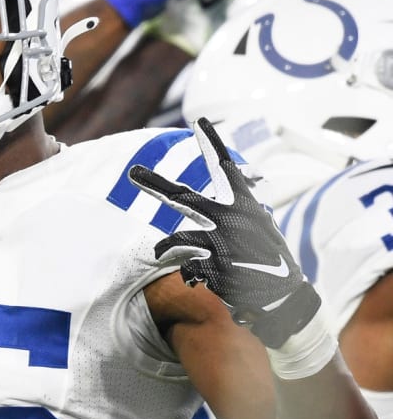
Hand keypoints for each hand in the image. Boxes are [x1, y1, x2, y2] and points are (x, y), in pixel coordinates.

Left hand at [128, 117, 321, 347]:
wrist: (285, 297)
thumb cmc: (269, 260)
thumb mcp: (258, 228)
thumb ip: (233, 216)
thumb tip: (214, 207)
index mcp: (244, 204)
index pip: (226, 167)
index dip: (212, 144)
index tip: (199, 121)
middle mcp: (231, 218)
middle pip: (183, 198)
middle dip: (155, 186)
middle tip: (133, 173)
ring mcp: (221, 242)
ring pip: (176, 240)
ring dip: (164, 247)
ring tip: (157, 253)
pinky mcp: (213, 268)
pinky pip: (186, 268)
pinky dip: (190, 274)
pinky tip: (199, 281)